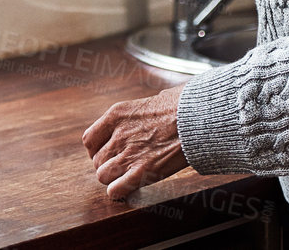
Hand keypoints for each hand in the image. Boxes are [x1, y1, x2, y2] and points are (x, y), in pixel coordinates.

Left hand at [82, 84, 189, 200]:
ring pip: (102, 176)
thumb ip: (148, 107)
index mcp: (117, 114)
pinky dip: (119, 192)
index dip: (97, 149)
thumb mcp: (156, 97)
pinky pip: (115, 190)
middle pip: (97, 160)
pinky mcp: (141, 172)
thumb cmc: (184, 105)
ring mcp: (128, 155)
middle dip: (108, 165)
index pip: (89, 139)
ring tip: (126, 176)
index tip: (107, 152)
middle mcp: (118, 135)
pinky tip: (127, 188)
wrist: (199, 117)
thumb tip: (159, 102)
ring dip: (113, 178)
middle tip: (122, 165)